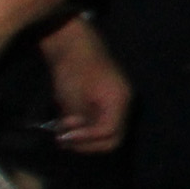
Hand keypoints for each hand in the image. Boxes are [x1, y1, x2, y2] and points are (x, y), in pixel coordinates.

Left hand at [37, 16, 130, 152]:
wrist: (73, 45)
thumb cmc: (73, 68)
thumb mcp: (72, 99)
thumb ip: (78, 123)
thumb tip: (74, 140)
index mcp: (119, 100)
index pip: (109, 132)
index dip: (86, 139)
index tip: (65, 137)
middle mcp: (125, 102)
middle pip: (113, 137)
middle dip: (88, 143)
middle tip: (65, 139)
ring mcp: (120, 101)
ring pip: (108, 132)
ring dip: (87, 137)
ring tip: (64, 132)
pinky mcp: (111, 100)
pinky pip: (103, 121)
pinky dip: (88, 127)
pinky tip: (70, 124)